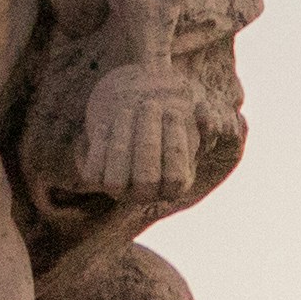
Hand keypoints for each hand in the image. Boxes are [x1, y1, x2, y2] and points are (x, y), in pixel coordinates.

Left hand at [69, 59, 206, 207]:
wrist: (133, 119)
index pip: (175, 178)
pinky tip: (105, 124)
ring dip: (120, 144)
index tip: (173, 111)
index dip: (174, 146)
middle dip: (147, 141)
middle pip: (146, 180)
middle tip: (150, 105)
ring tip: (127, 110)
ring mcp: (120, 190)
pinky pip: (92, 175)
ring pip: (115, 182)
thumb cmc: (170, 119)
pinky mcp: (96, 180)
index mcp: (176, 185)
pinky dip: (97, 149)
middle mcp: (148, 194)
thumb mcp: (193, 120)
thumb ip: (209, 121)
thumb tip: (205, 115)